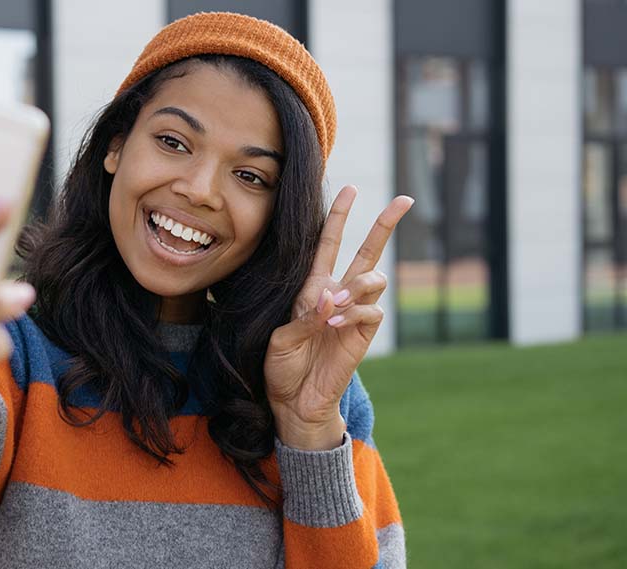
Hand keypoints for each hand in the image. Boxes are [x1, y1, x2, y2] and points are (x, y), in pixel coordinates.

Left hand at [264, 185, 412, 449]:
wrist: (294, 400)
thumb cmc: (282, 366)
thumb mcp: (281, 337)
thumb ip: (305, 316)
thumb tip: (332, 296)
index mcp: (312, 288)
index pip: (328, 245)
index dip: (338, 217)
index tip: (349, 188)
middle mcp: (338, 294)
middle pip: (367, 251)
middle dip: (385, 225)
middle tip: (404, 200)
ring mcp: (354, 314)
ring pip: (373, 278)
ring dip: (356, 286)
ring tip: (334, 306)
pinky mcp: (364, 335)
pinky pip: (372, 312)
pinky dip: (354, 312)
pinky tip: (334, 323)